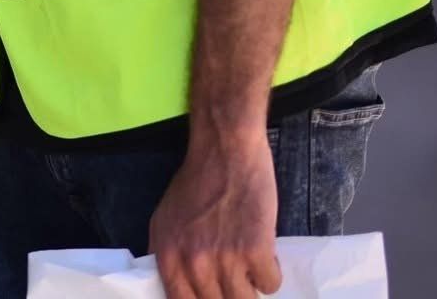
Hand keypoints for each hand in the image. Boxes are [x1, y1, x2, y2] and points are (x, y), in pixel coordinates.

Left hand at [150, 132, 281, 298]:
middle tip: (236, 280)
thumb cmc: (196, 182)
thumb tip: (173, 286)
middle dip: (228, 295)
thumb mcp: (165, 219)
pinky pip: (270, 284)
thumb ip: (166, 254)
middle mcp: (192, 261)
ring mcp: (225, 257)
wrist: (225, 152)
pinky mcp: (255, 250)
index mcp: (167, 254)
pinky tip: (264, 254)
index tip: (215, 294)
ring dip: (251, 288)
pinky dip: (271, 273)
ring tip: (250, 268)